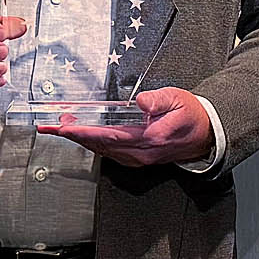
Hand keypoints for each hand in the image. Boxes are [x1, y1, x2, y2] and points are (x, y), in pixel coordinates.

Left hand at [41, 87, 215, 167]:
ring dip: (82, 141)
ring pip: (104, 152)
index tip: (64, 128)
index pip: (109, 136)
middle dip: (74, 136)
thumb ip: (159, 100)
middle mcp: (142, 152)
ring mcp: (140, 158)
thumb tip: (141, 101)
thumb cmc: (192, 114)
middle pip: (101, 146)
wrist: (208, 135)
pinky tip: (85, 137)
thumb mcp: (178, 98)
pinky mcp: (140, 159)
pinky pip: (111, 154)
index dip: (84, 132)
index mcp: (150, 137)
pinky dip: (94, 145)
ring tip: (62, 128)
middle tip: (51, 127)